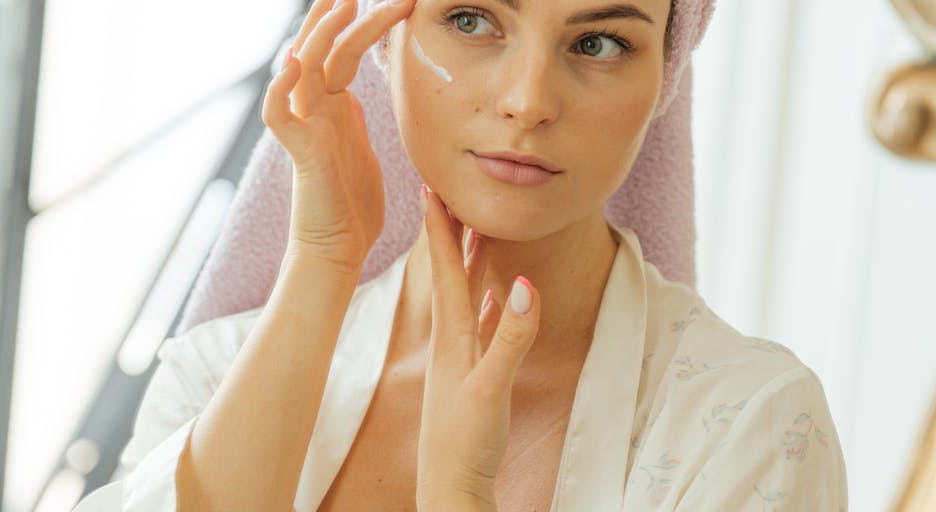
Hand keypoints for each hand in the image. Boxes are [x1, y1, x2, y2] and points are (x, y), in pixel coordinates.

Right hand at [261, 0, 416, 270]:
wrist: (339, 249)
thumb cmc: (354, 209)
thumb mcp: (363, 151)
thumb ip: (358, 124)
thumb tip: (358, 103)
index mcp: (335, 110)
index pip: (343, 54)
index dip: (361, 26)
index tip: (386, 2)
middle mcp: (316, 112)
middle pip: (322, 51)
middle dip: (337, 16)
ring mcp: (306, 128)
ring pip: (304, 70)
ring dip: (320, 35)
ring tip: (339, 3)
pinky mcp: (300, 152)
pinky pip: (280, 114)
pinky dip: (283, 88)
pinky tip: (295, 62)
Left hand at [415, 184, 541, 510]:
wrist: (451, 485)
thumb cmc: (466, 441)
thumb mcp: (490, 387)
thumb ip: (510, 336)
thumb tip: (525, 283)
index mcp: (451, 334)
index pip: (442, 267)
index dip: (438, 226)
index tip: (431, 184)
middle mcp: (451, 338)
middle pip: (452, 272)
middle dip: (453, 231)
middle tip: (454, 190)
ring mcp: (460, 355)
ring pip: (467, 293)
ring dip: (470, 260)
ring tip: (478, 229)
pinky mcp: (472, 372)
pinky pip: (482, 323)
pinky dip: (489, 301)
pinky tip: (496, 293)